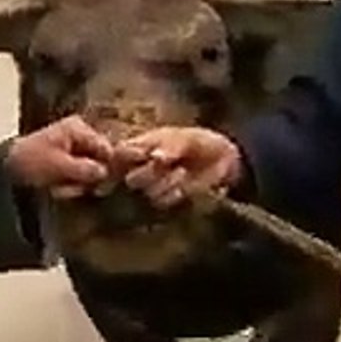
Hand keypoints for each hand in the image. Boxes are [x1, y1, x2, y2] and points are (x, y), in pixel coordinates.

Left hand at [5, 116, 112, 199]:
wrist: (3, 168)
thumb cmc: (31, 161)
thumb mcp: (59, 166)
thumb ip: (86, 169)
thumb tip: (106, 172)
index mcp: (78, 129)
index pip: (105, 148)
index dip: (107, 167)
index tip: (100, 184)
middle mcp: (78, 135)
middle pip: (97, 160)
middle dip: (86, 178)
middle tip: (71, 188)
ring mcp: (70, 147)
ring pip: (87, 171)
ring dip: (75, 184)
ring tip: (59, 188)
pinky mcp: (63, 161)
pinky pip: (75, 175)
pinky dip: (68, 184)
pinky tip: (56, 189)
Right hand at [114, 127, 241, 208]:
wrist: (221, 160)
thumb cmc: (199, 143)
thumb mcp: (186, 138)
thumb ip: (171, 146)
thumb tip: (155, 156)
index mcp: (140, 147)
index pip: (119, 154)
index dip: (126, 156)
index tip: (143, 154)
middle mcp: (142, 168)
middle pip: (131, 179)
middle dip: (150, 173)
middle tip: (166, 162)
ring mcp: (153, 186)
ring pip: (148, 192)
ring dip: (166, 182)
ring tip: (182, 170)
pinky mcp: (166, 201)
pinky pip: (162, 202)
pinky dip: (174, 193)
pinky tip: (184, 186)